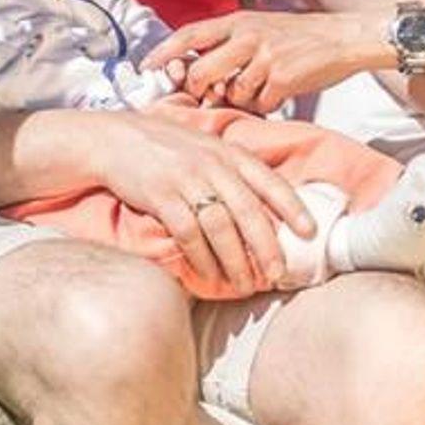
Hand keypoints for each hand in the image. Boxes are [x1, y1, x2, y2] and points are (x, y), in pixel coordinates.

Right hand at [96, 106, 319, 291]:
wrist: (115, 139)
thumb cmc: (166, 147)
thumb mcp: (207, 148)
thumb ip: (233, 169)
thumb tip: (264, 202)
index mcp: (229, 152)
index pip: (269, 180)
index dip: (292, 206)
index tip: (309, 231)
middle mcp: (213, 164)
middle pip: (248, 210)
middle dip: (266, 246)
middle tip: (278, 273)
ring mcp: (187, 180)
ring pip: (221, 227)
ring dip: (235, 261)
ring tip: (244, 284)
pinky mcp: (162, 196)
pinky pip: (188, 234)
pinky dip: (201, 259)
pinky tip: (209, 276)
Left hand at [149, 10, 374, 112]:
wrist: (343, 38)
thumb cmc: (300, 36)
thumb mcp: (260, 27)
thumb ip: (230, 45)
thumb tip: (200, 72)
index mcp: (238, 22)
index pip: (189, 35)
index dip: (164, 53)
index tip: (146, 67)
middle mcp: (248, 37)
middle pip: (201, 73)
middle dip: (202, 92)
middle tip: (212, 98)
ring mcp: (265, 58)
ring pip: (231, 94)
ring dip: (241, 100)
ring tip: (260, 89)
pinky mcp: (283, 78)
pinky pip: (259, 104)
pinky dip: (266, 105)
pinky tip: (280, 92)